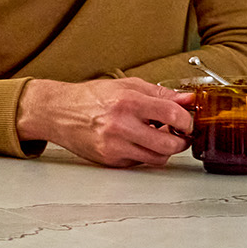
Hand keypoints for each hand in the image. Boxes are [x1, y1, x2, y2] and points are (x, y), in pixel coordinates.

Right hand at [15, 76, 192, 168]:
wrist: (59, 112)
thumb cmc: (90, 97)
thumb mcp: (127, 85)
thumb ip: (160, 93)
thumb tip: (187, 99)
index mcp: (128, 102)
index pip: (172, 114)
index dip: (187, 120)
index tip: (187, 120)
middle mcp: (121, 126)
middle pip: (169, 144)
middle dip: (181, 140)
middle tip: (180, 133)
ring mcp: (115, 146)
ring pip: (157, 158)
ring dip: (164, 149)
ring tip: (158, 136)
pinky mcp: (110, 160)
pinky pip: (140, 162)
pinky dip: (144, 154)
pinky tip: (138, 141)